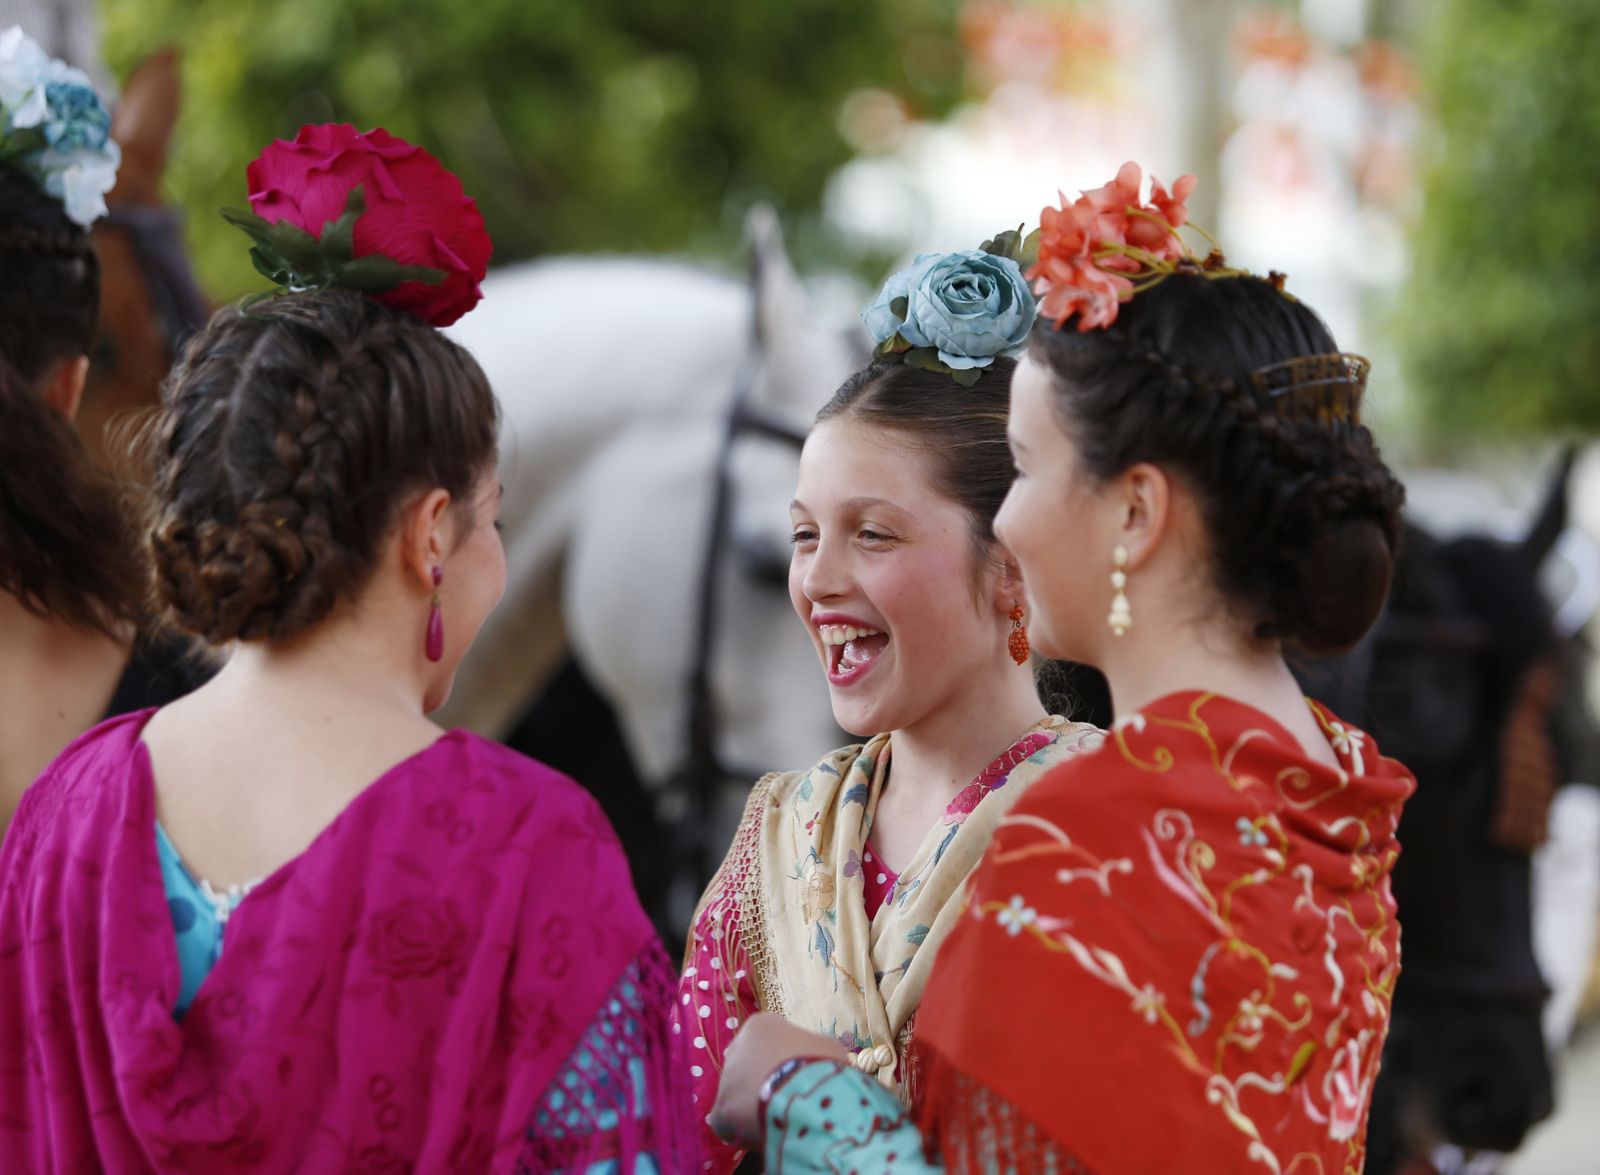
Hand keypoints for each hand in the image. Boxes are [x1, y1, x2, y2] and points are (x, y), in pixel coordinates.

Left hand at [706, 1013, 848, 1146]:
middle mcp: (737, 1047)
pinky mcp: (721, 1108)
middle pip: (748, 1067)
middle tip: (783, 1100)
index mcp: (761, 1026)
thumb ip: (810, 1049)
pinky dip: (741, 1131)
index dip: (779, 1062)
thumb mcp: (825, 1047)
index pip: (765, 1043)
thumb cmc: (820, 1064)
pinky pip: (727, 1121)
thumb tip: (811, 1059)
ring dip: (752, 1107)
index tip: (793, 1077)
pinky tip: (760, 1136)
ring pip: (737, 1096)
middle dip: (761, 1083)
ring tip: (776, 1120)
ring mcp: (726, 1078)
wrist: (808, 1094)